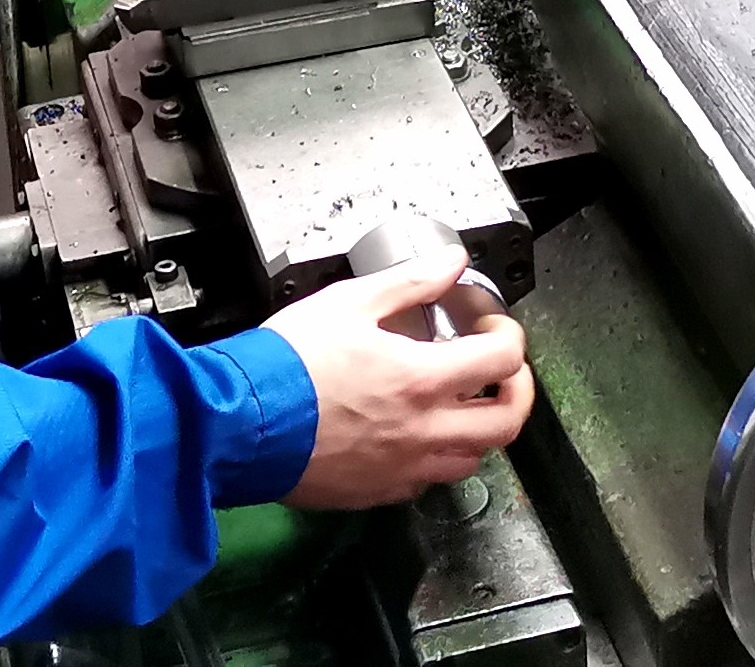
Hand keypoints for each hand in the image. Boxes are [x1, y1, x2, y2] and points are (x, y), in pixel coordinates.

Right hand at [264, 246, 534, 508]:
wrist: (237, 421)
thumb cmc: (285, 364)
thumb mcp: (349, 301)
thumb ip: (409, 281)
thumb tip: (450, 263)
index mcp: (420, 379)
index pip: (503, 360)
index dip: (506, 334)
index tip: (487, 324)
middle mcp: (422, 431)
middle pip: (506, 422)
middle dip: (517, 391)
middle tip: (501, 371)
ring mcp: (402, 468)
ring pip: (473, 458)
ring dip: (479, 427)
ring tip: (461, 401)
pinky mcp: (377, 492)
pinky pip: (427, 482)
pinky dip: (436, 456)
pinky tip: (416, 432)